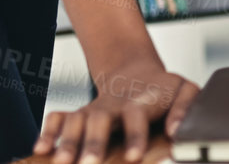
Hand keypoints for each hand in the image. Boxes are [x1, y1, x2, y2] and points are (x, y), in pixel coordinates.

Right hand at [33, 54, 199, 163]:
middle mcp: (113, 106)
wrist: (137, 74)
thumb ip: (186, 107)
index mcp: (141, 102)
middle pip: (100, 119)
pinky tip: (41, 150)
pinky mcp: (79, 114)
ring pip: (76, 120)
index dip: (135, 136)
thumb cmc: (164, 90)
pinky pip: (59, 118)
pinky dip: (48, 132)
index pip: (136, 116)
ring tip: (60, 162)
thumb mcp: (185, 90)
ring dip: (67, 141)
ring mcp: (94, 109)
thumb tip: (178, 130)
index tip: (134, 157)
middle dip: (93, 142)